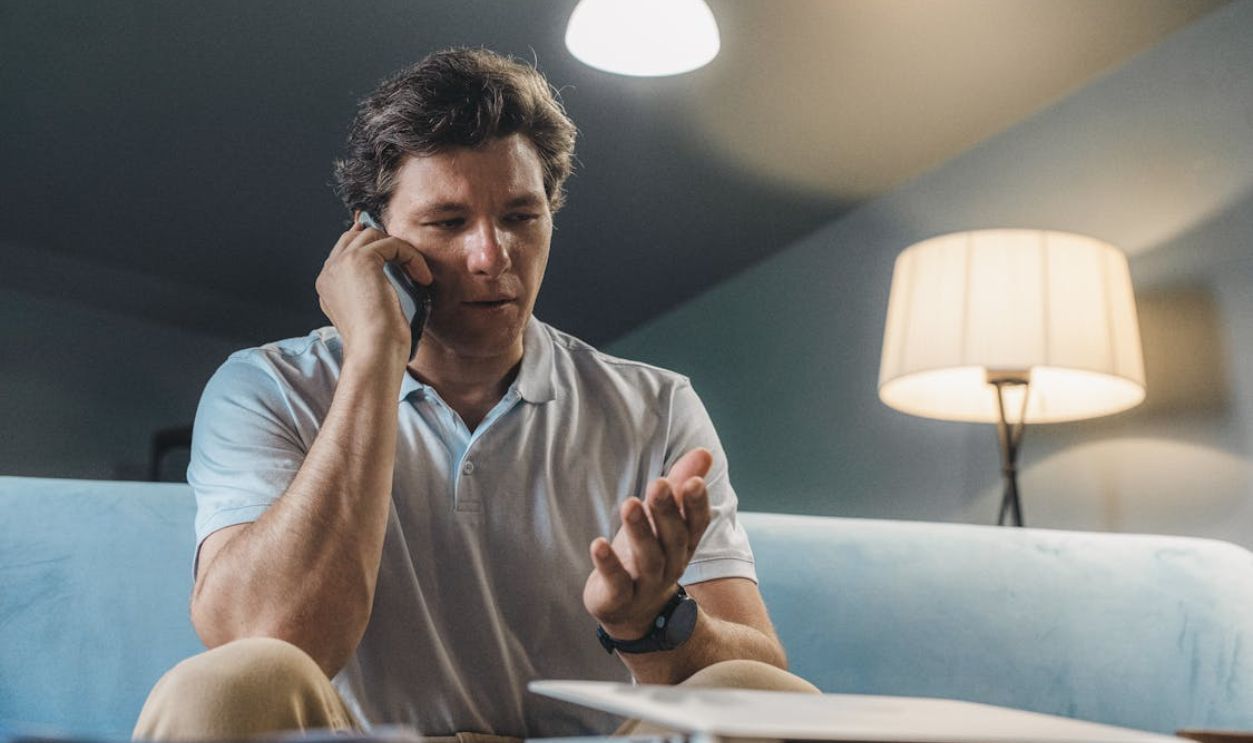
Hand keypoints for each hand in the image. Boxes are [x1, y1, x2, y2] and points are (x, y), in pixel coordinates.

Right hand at [316, 213, 431, 364]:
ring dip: (400, 250)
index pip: (346, 252)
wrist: (373, 352)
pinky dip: (411, 256)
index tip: (399, 260)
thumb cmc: (377, 345)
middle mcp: (329, 272)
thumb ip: (368, 291)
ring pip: (373, 236)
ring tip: (418, 274)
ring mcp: (341, 264)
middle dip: (384, 244)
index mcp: (327, 285)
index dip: (373, 251)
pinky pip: (391, 243)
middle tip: (409, 262)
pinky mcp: (359, 260)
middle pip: (356, 237)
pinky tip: (422, 277)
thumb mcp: (369, 314)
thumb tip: (387, 277)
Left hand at [583, 448, 713, 639]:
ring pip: (648, 558)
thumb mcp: (664, 520)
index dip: (696, 504)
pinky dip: (608, 564)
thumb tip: (704, 452)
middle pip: (672, 538)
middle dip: (666, 511)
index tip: (694, 482)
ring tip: (630, 504)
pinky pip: (617, 583)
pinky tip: (597, 543)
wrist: (633, 613)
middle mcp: (670, 564)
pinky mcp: (619, 598)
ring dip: (639, 531)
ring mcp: (646, 584)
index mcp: (683, 543)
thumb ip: (680, 485)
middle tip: (658, 484)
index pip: (696, 523)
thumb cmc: (649, 554)